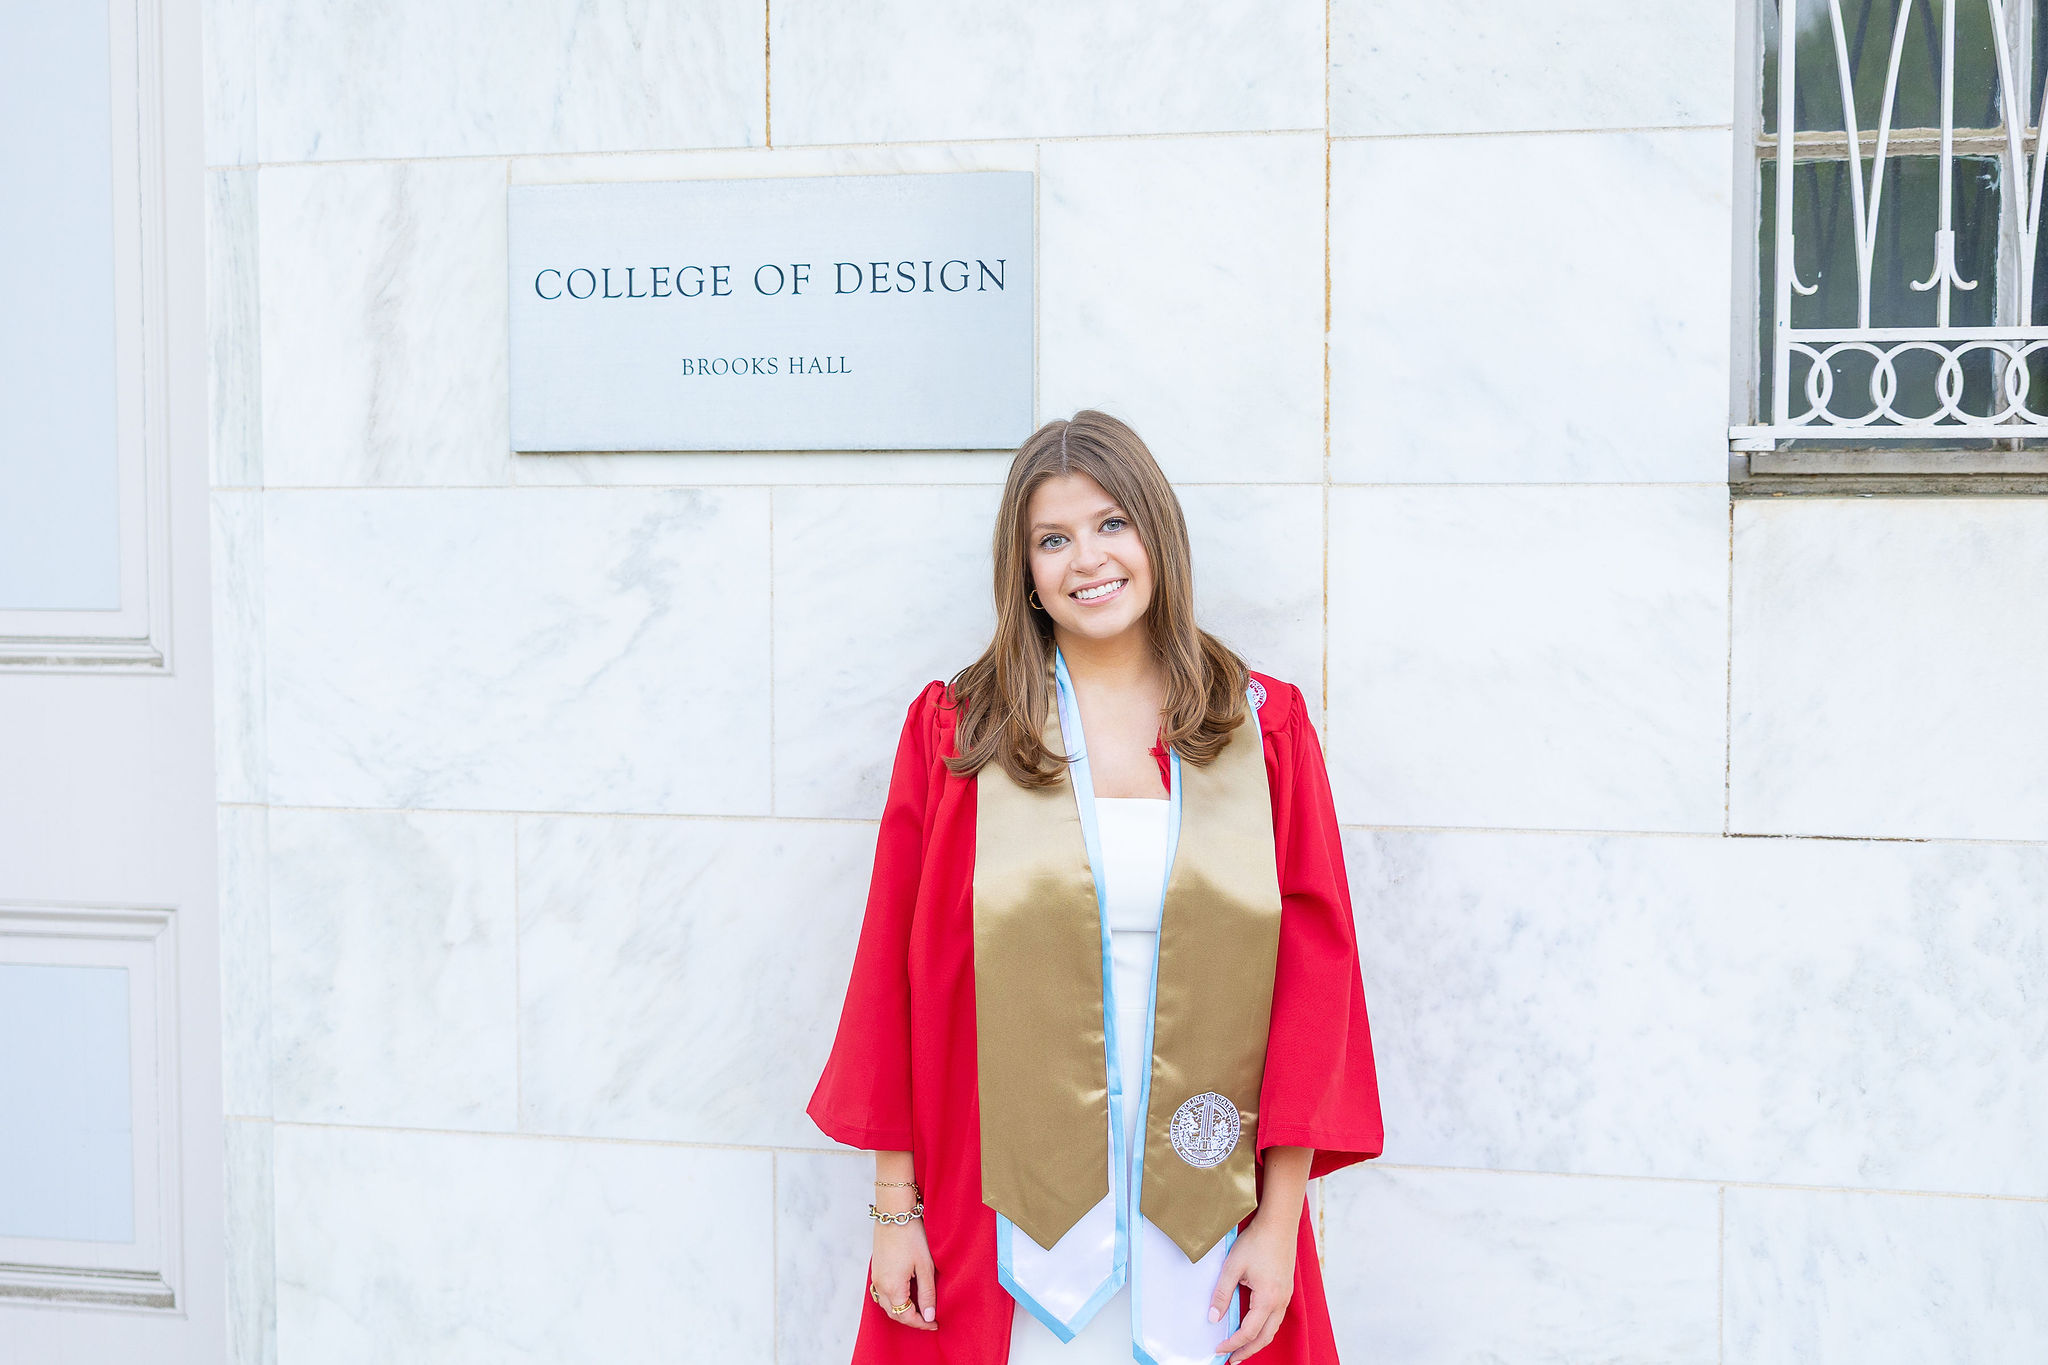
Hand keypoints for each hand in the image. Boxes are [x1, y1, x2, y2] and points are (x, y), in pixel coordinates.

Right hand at [870, 1214, 937, 1330]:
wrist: (894, 1212)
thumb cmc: (911, 1236)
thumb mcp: (925, 1266)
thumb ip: (927, 1294)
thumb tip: (929, 1316)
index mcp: (893, 1288)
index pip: (906, 1316)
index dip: (921, 1323)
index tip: (935, 1324)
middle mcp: (880, 1286)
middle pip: (894, 1313)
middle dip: (911, 1320)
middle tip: (929, 1319)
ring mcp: (876, 1277)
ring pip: (887, 1304)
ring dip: (901, 1310)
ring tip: (919, 1308)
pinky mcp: (876, 1268)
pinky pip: (882, 1293)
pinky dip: (894, 1300)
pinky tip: (906, 1294)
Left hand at [1207, 1208, 1296, 1362]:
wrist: (1278, 1224)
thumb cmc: (1256, 1242)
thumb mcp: (1233, 1267)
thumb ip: (1222, 1294)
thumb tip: (1213, 1318)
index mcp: (1267, 1299)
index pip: (1248, 1332)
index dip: (1232, 1344)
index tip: (1218, 1349)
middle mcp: (1280, 1302)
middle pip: (1264, 1337)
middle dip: (1248, 1351)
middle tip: (1232, 1359)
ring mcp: (1286, 1297)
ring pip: (1273, 1329)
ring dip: (1257, 1341)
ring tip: (1241, 1348)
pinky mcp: (1286, 1290)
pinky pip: (1276, 1318)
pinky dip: (1264, 1329)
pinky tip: (1254, 1327)